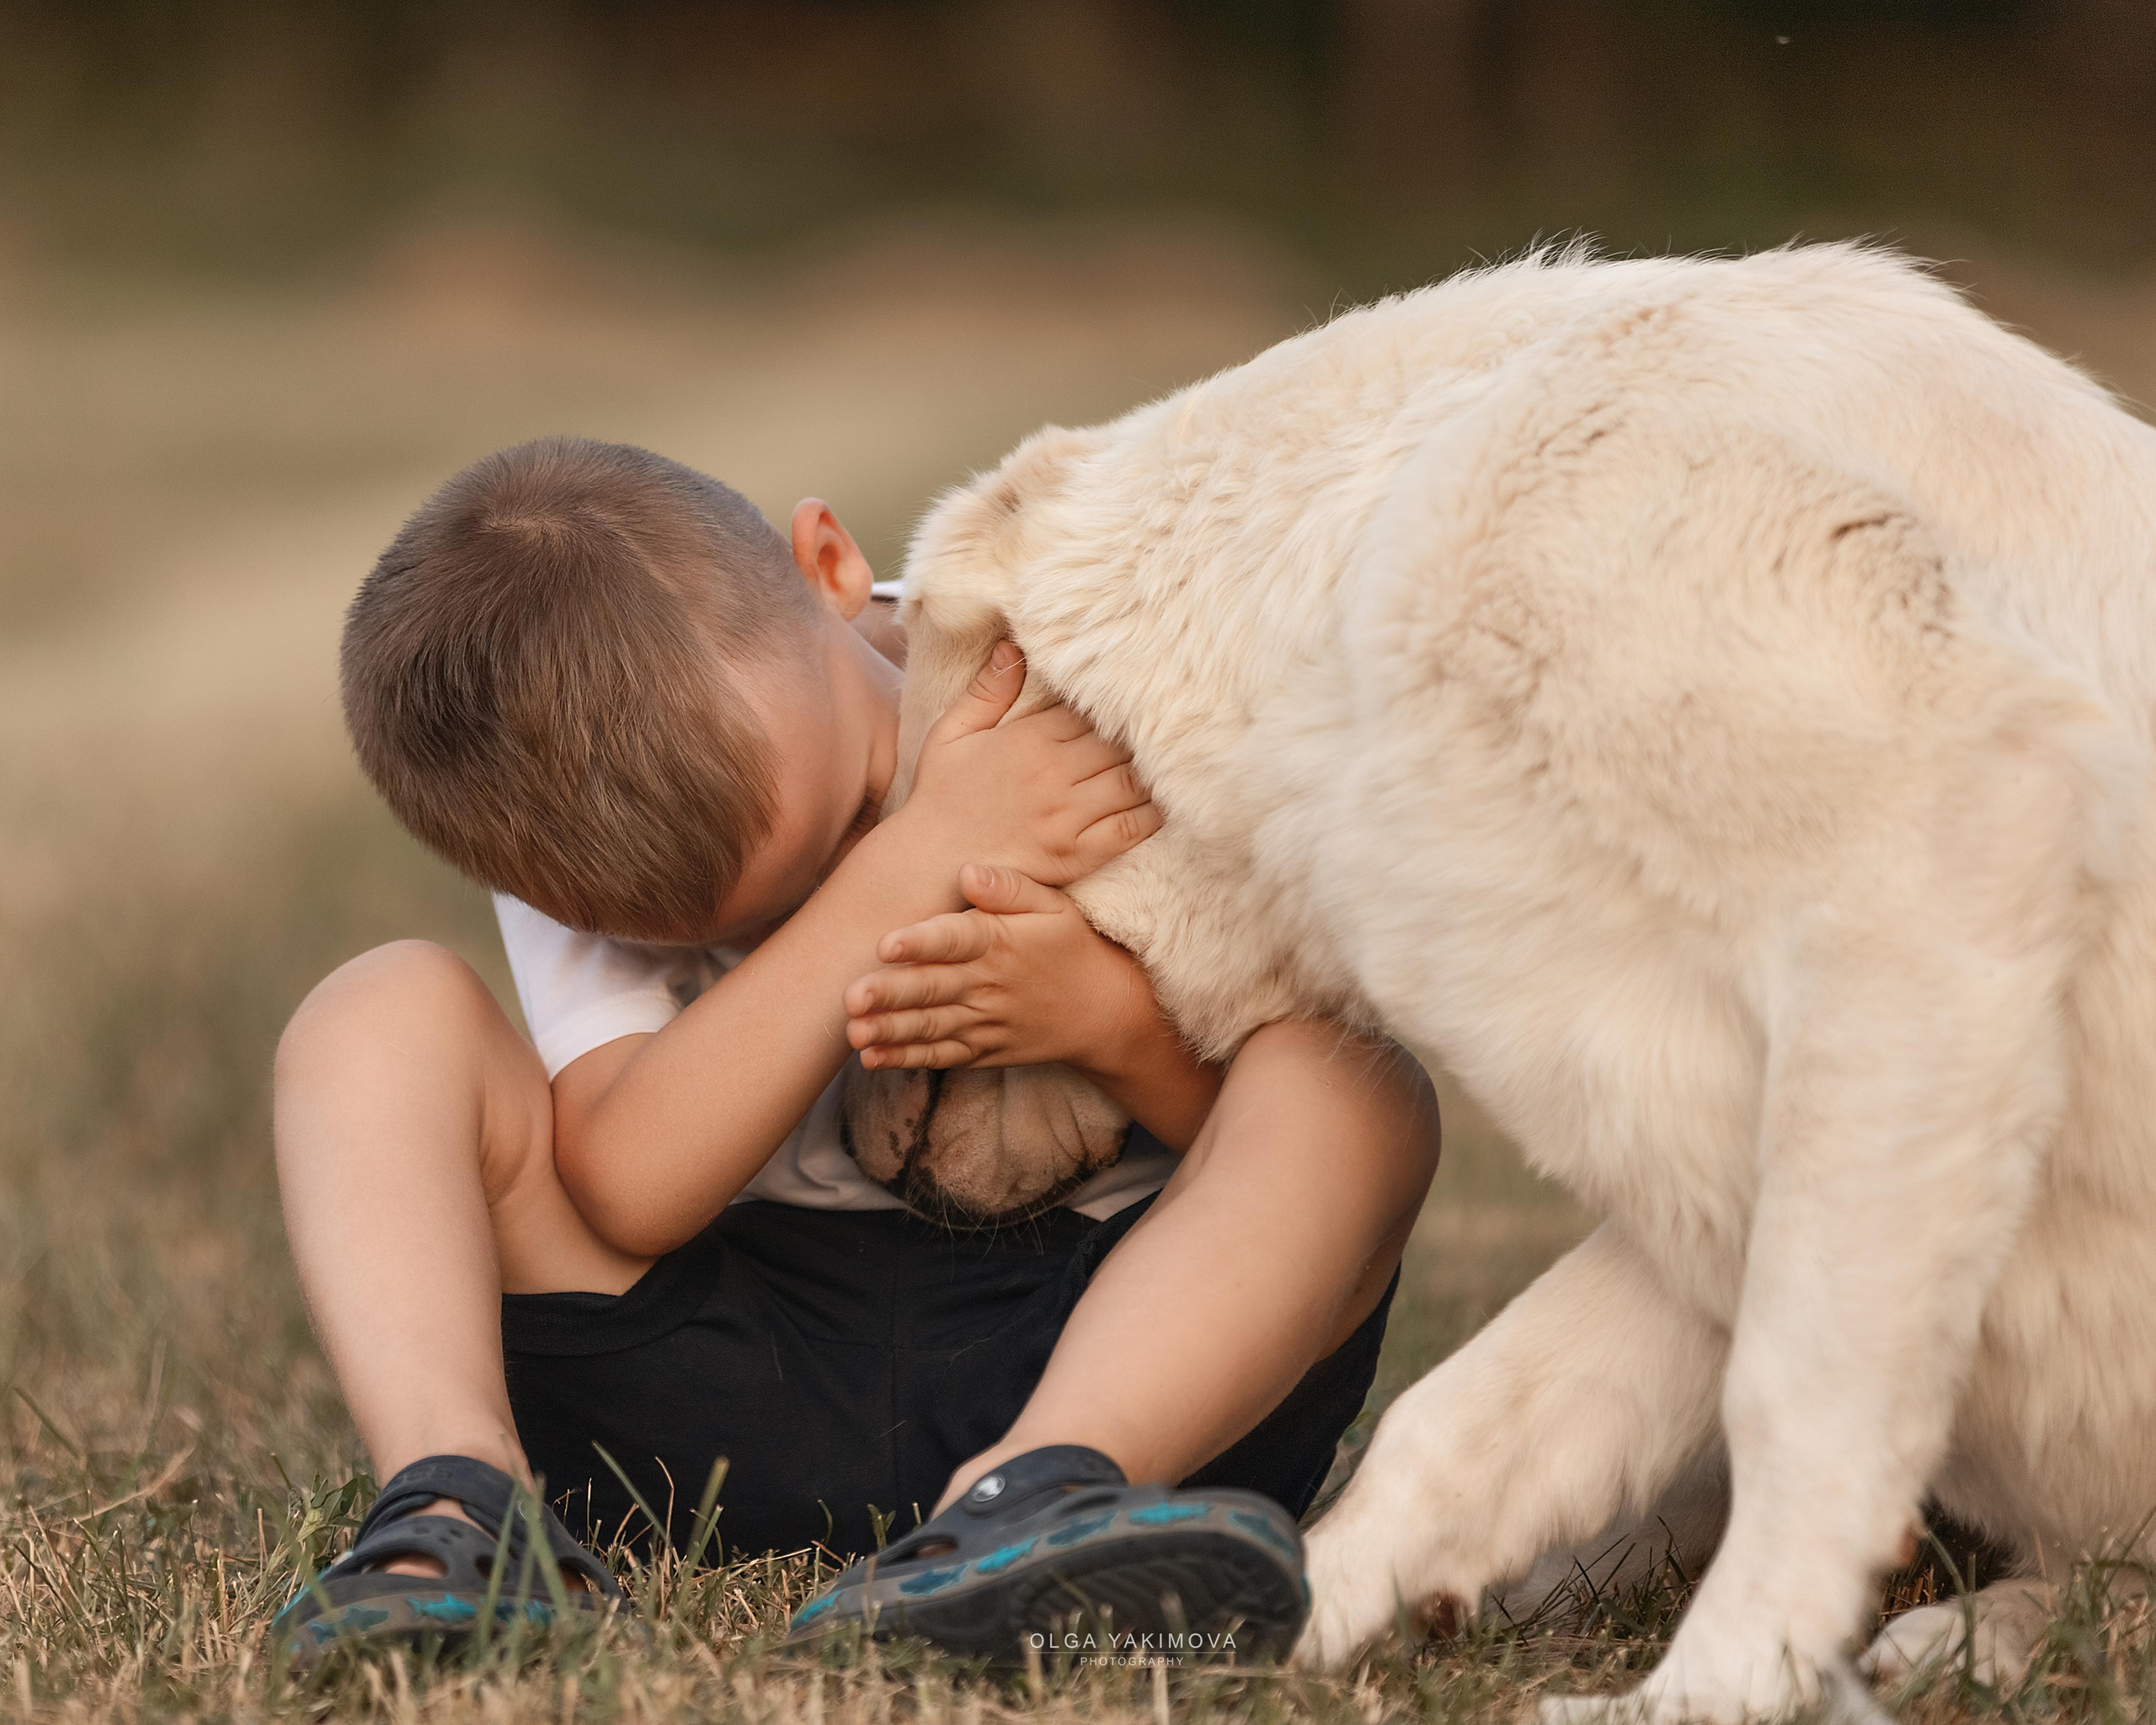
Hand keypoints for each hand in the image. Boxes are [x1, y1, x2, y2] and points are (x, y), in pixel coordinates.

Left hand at [845, 863, 1156, 1071]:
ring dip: (890, 1030)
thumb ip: (1009, 887)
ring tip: (853, 1032)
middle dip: (891, 994)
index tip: (885, 944)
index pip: (955, 940)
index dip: (920, 942)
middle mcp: (988, 984)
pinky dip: (908, 1058)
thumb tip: (967, 871)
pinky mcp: (984, 1049)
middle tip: (851, 997)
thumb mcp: (1053, 906)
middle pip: (933, 988)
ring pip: (932, 1026)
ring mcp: (985, 1021)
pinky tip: (873, 1057)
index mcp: (999, 942)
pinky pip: (943, 1055)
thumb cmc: (1071, 946)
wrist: (1106, 1010)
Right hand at [891, 641, 1159, 888]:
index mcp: (1029, 739)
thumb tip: (1011, 646)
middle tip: (1159, 728)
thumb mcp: (951, 733)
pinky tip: (1162, 801)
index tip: (1127, 700)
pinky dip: (1152, 813)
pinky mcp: (1077, 853)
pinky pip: (1129, 828)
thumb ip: (987, 692)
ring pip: (1132, 781)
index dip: (1111, 705)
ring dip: (1151, 770)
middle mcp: (1053, 774)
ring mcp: (1068, 816)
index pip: (1090, 710)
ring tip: (1166, 760)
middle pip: (1118, 742)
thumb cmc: (940, 796)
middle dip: (1138, 735)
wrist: (930, 864)